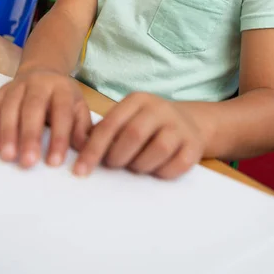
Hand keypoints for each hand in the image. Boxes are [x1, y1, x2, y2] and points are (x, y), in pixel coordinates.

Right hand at [0, 70, 91, 168]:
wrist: (42, 71)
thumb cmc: (63, 98)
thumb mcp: (78, 108)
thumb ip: (82, 128)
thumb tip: (85, 150)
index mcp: (61, 88)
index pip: (61, 112)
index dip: (58, 137)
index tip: (54, 163)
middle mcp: (38, 84)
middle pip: (32, 107)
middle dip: (29, 135)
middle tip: (28, 162)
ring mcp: (16, 86)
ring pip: (9, 107)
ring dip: (7, 132)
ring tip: (8, 157)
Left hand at [73, 92, 204, 178]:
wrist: (191, 121)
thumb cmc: (148, 123)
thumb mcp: (128, 117)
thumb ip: (107, 130)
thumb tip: (80, 150)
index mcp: (138, 100)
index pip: (111, 124)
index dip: (93, 149)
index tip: (80, 170)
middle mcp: (159, 109)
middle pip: (134, 134)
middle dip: (118, 157)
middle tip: (113, 166)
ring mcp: (179, 126)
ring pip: (157, 149)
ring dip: (140, 165)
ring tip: (135, 166)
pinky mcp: (194, 145)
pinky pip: (176, 165)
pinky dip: (162, 172)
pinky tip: (155, 169)